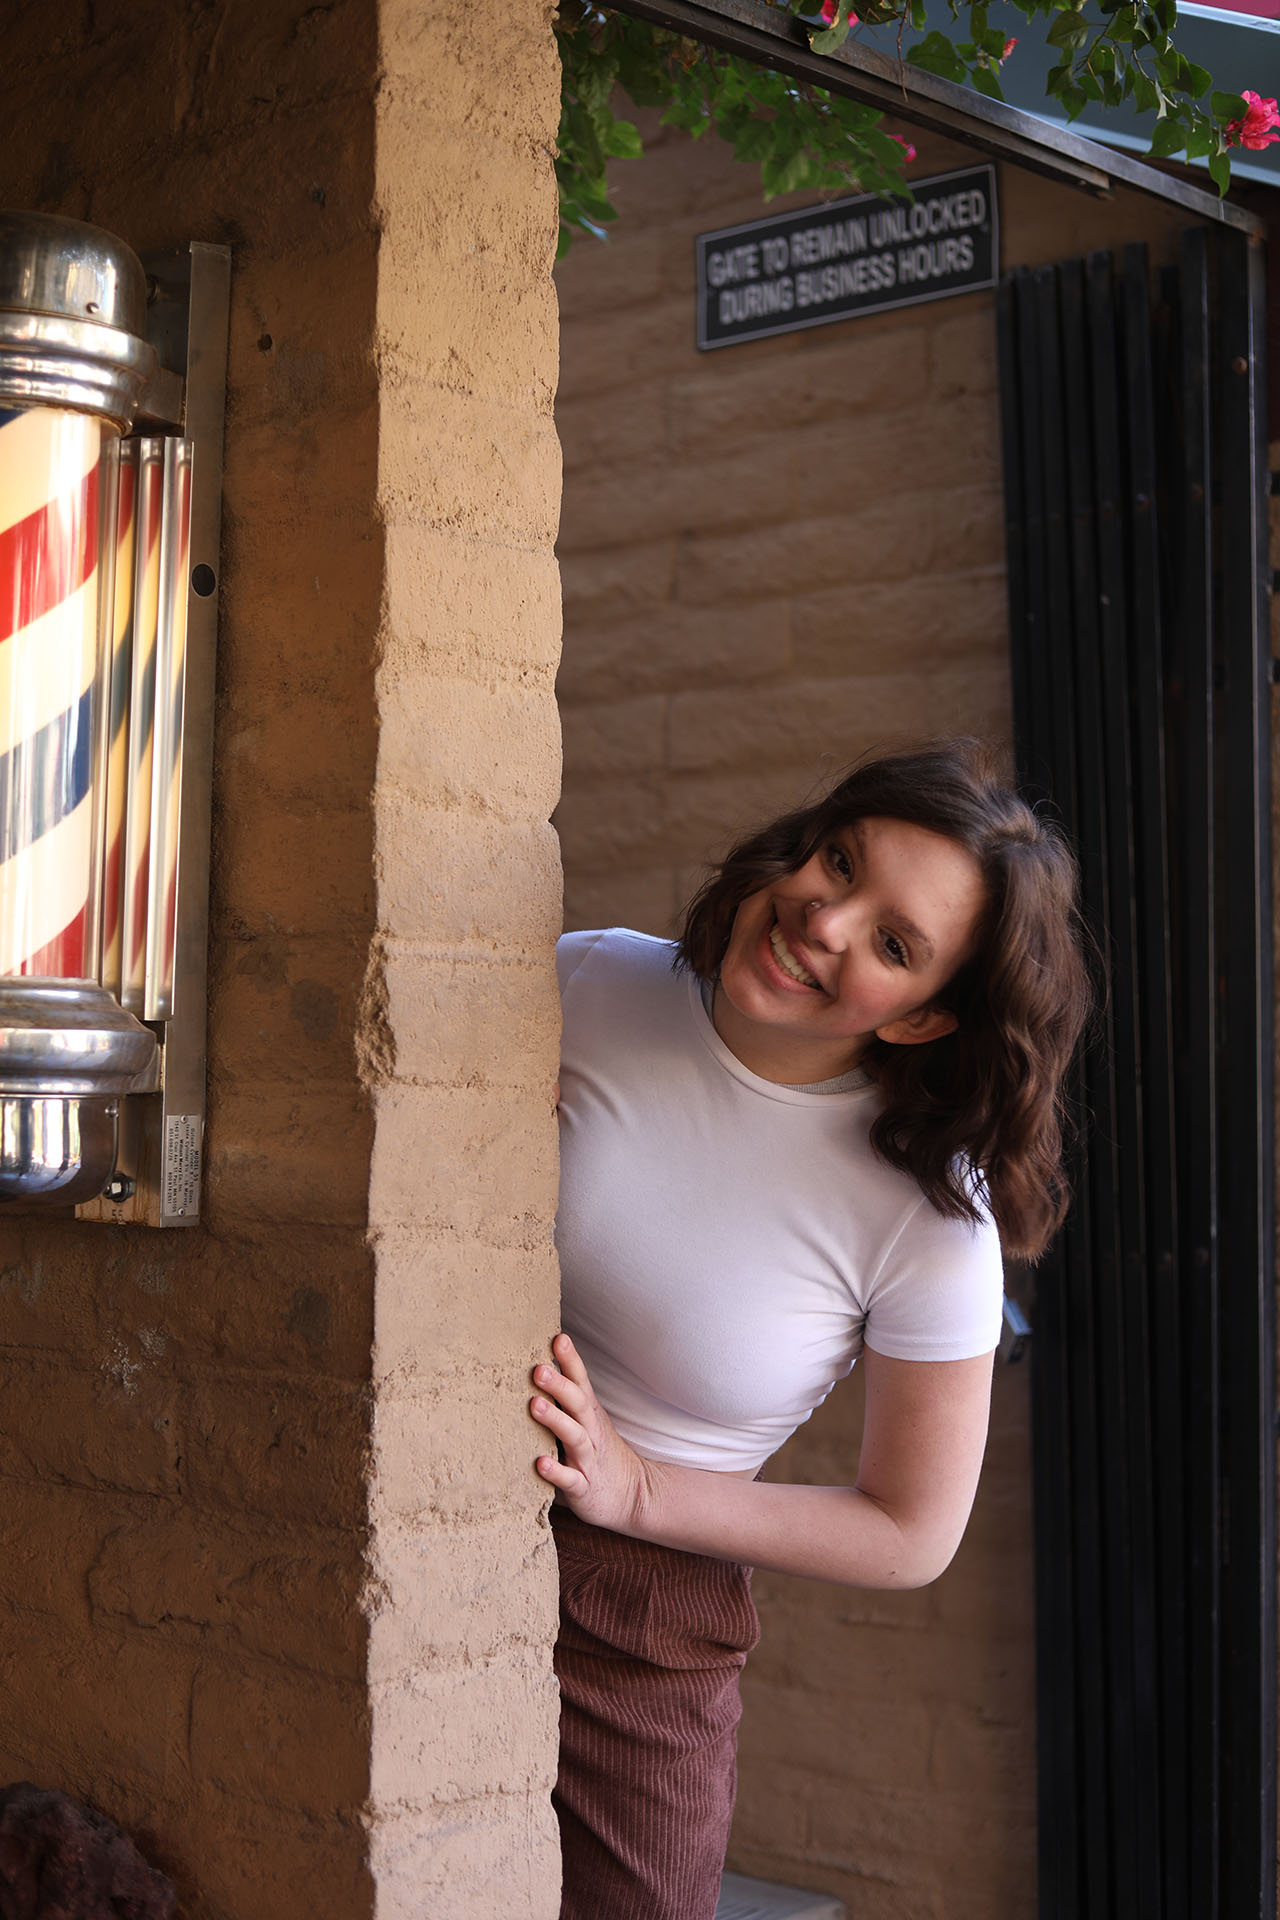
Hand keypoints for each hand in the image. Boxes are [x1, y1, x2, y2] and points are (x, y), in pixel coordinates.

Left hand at [530, 1333, 650, 1532]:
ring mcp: (588, 1460)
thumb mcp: (587, 1421)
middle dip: (560, 1385)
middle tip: (538, 1369)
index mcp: (590, 1414)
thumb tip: (538, 1366)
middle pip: (578, 1404)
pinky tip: (540, 1463)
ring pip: (574, 1437)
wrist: (633, 1495)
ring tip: (535, 1405)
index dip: (571, 1361)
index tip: (558, 1339)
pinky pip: (570, 1479)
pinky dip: (556, 1471)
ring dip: (555, 1420)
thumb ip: (567, 1398)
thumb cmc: (598, 1451)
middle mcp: (591, 1432)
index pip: (581, 1382)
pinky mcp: (583, 1488)